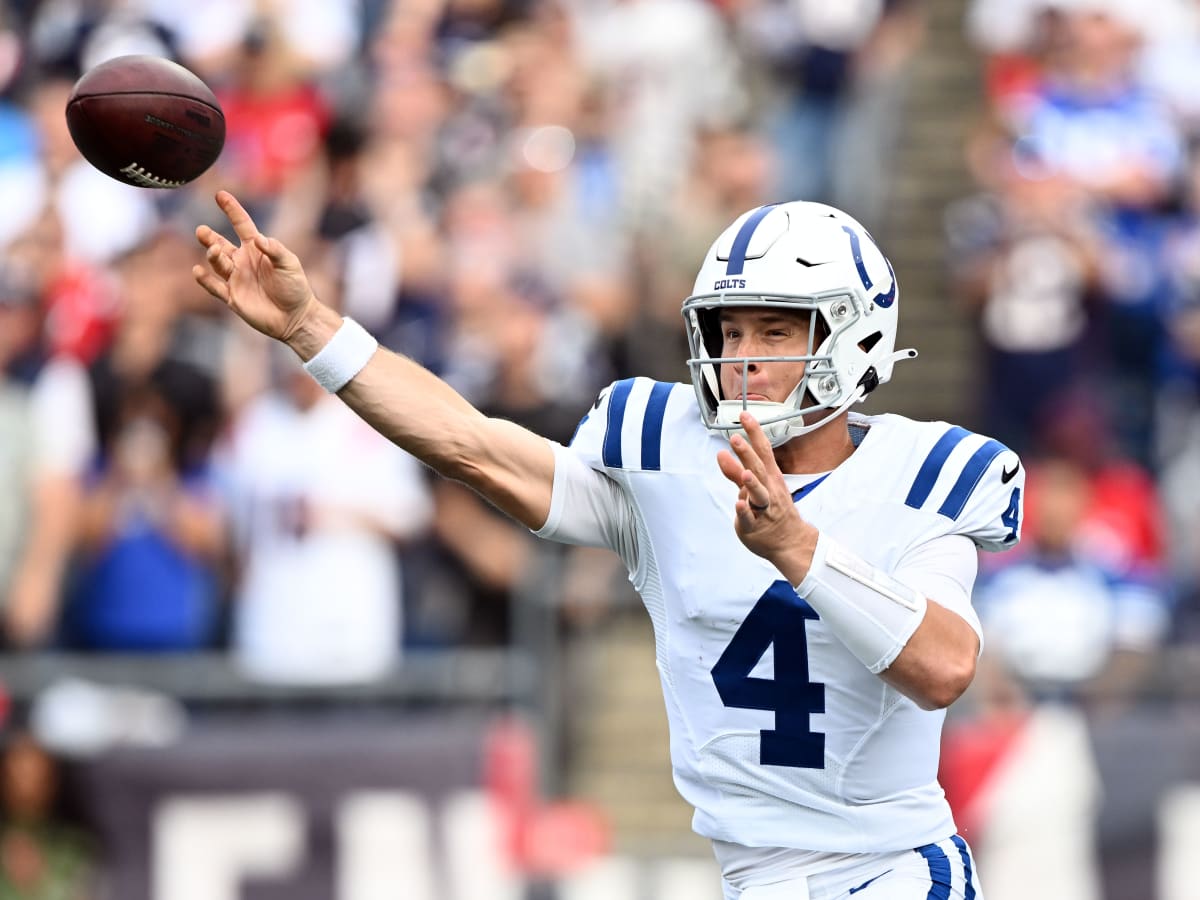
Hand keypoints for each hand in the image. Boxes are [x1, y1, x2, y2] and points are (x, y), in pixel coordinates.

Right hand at [193, 191, 318, 343]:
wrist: (295, 317)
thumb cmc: (295, 287)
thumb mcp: (290, 264)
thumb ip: (275, 250)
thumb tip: (259, 239)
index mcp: (256, 249)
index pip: (241, 225)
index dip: (231, 210)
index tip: (220, 195)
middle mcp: (243, 261)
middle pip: (220, 244)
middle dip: (209, 237)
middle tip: (202, 231)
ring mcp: (236, 279)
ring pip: (217, 263)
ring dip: (213, 256)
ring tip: (214, 250)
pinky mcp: (233, 297)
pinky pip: (214, 287)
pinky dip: (204, 280)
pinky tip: (197, 271)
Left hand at [716, 412, 817, 579]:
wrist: (790, 541)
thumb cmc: (772, 510)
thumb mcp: (754, 487)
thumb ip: (735, 472)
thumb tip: (721, 454)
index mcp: (770, 478)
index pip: (763, 451)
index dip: (754, 433)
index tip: (744, 415)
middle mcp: (769, 490)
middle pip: (759, 469)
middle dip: (747, 454)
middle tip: (736, 438)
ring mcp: (763, 509)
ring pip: (758, 494)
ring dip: (752, 483)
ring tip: (744, 473)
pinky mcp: (754, 527)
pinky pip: (749, 518)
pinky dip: (744, 511)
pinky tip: (739, 504)